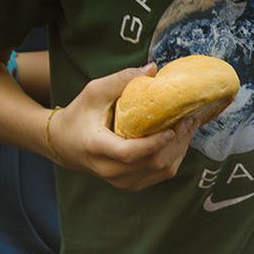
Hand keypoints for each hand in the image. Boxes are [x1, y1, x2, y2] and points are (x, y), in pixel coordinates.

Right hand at [47, 64, 204, 190]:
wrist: (64, 145)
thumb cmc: (80, 115)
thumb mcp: (94, 92)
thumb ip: (121, 80)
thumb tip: (153, 69)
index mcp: (97, 147)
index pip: (128, 153)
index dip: (154, 143)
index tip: (172, 127)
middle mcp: (109, 170)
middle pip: (151, 163)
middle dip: (175, 142)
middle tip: (189, 119)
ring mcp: (121, 181)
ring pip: (160, 171)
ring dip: (179, 150)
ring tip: (188, 127)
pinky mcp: (131, 184)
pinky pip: (160, 175)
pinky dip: (174, 157)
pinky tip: (179, 140)